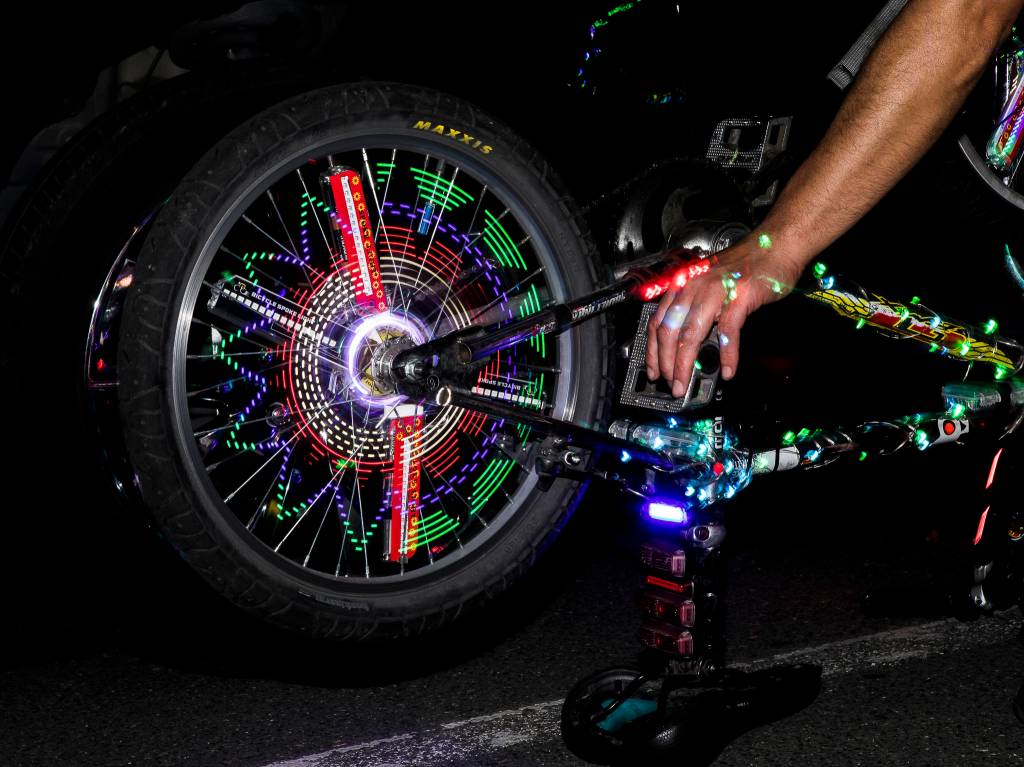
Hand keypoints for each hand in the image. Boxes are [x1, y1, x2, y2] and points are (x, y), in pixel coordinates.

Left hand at [645, 237, 804, 395]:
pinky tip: (728, 370)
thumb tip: (689, 349)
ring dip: (687, 364)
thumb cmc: (744, 267)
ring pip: (691, 334)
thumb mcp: (709, 286)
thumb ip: (696, 312)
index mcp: (682, 285)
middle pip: (670, 332)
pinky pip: (727, 331)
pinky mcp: (740, 296)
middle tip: (673, 385)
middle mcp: (693, 286)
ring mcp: (715, 291)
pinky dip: (727, 355)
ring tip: (688, 383)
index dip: (653, 352)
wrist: (774, 246)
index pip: (657, 322)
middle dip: (667, 364)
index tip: (654, 371)